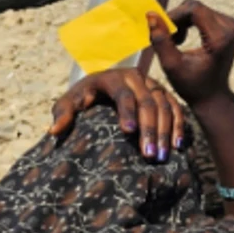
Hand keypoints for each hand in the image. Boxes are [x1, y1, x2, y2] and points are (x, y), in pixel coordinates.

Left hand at [50, 67, 185, 159]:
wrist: (102, 84)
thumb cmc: (83, 96)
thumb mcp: (69, 101)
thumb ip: (62, 113)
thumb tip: (54, 130)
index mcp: (113, 77)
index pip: (123, 94)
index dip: (127, 112)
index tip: (128, 132)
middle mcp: (137, 78)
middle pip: (148, 102)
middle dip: (149, 129)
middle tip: (148, 155)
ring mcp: (153, 84)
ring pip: (165, 106)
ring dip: (165, 132)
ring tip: (162, 156)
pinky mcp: (164, 93)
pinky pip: (176, 108)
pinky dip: (179, 126)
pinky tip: (178, 145)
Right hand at [149, 0, 233, 106]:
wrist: (212, 96)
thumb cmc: (192, 85)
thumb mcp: (171, 65)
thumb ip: (161, 40)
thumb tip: (150, 15)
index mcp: (221, 37)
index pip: (194, 9)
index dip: (173, 16)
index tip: (161, 31)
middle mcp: (231, 26)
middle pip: (195, 7)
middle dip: (175, 20)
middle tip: (166, 39)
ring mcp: (232, 24)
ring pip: (197, 9)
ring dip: (180, 22)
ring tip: (174, 43)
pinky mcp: (229, 25)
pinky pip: (202, 14)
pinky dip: (188, 23)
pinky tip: (182, 40)